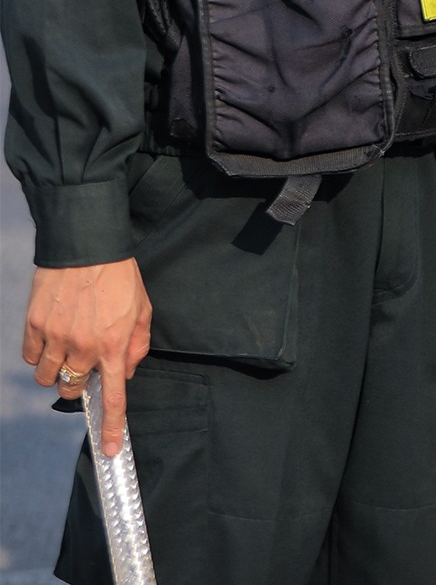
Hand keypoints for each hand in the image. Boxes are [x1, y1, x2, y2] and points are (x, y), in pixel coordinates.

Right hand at [24, 259, 151, 455]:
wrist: (87, 248)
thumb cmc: (119, 277)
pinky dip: (39, 353)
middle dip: (78, 384)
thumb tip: (125, 372)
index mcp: (114, 345)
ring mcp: (56, 338)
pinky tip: (51, 336)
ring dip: (56, 371)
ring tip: (66, 348)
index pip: (114, 396)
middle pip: (72, 390)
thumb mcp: (142, 309)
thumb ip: (136, 345)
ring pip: (47, 378)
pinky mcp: (34, 327)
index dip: (113, 426)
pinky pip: (31, 357)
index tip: (111, 449)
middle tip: (83, 365)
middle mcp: (84, 348)